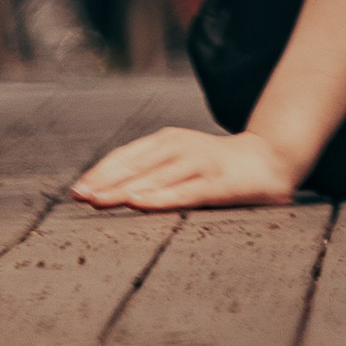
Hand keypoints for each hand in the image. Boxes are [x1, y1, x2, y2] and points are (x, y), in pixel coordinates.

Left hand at [73, 126, 305, 209]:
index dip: (99, 172)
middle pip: (134, 165)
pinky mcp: (217, 181)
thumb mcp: (180, 163)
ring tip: (98, 200)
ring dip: (123, 188)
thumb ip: (151, 172)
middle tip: (79, 197)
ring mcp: (199, 162)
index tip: (76, 191)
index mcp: (167, 141)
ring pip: (154, 177)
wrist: (268, 160)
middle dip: (104, 181)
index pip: (125, 156)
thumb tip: (109, 191)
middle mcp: (179, 147)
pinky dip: (159, 197)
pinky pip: (183, 191)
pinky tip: (138, 203)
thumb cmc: (216, 167)